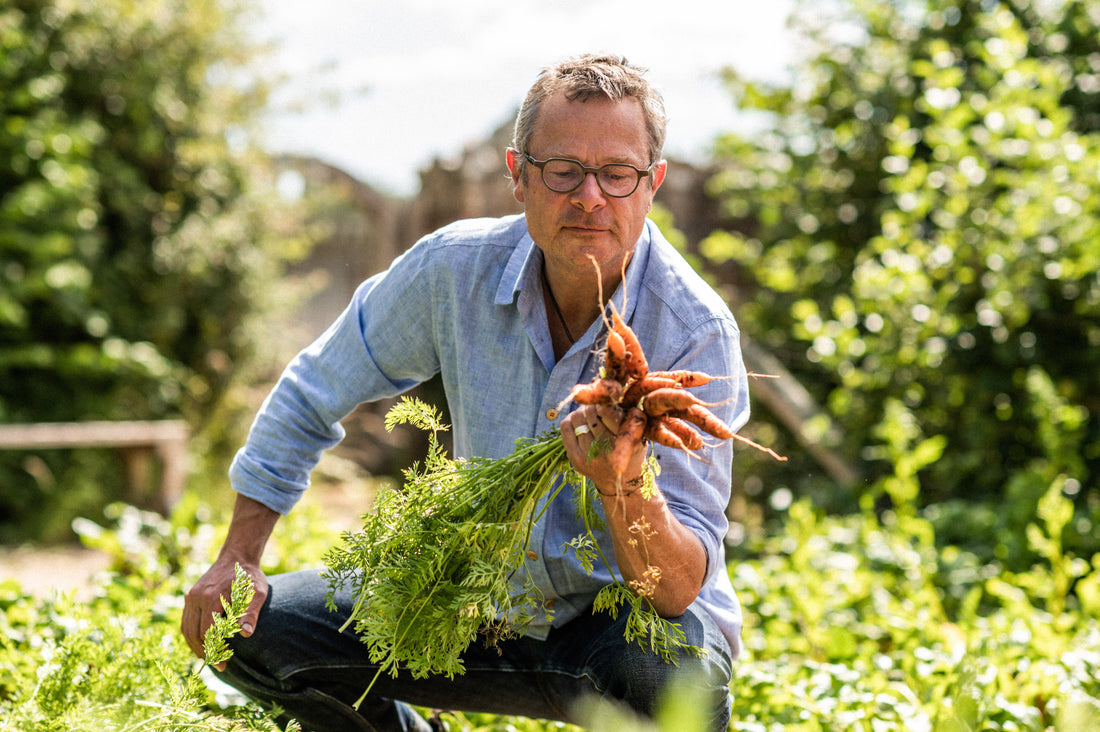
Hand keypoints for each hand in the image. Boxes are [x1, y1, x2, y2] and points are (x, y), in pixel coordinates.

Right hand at [181, 556, 267, 670]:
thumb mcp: (258, 592)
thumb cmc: (250, 576)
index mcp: (211, 597)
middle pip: (193, 633)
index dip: (214, 650)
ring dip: (195, 646)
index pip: (207, 632)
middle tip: (218, 666)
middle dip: (204, 652)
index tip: (223, 664)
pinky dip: (192, 635)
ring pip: (186, 629)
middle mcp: (197, 597)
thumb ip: (251, 612)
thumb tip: (245, 634)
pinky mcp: (190, 596)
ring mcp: (191, 596)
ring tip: (210, 658)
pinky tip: (203, 645)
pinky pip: (186, 621)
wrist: (237, 556)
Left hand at [561, 403, 646, 493]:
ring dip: (582, 412)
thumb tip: (604, 392)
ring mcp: (588, 455)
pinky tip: (580, 423)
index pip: (606, 411)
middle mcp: (606, 450)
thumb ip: (628, 414)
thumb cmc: (630, 449)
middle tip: (598, 407)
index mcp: (624, 442)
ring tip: (590, 416)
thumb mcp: (638, 432)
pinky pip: (565, 427)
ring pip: (576, 417)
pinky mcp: (575, 458)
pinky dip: (571, 420)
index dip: (604, 401)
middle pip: (589, 412)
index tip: (607, 401)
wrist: (619, 480)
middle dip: (594, 406)